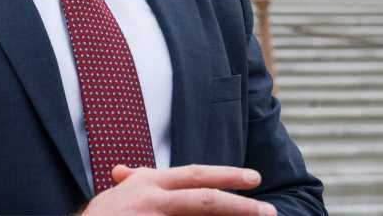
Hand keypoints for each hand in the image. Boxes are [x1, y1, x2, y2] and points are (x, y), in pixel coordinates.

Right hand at [77, 164, 275, 215]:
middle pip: (206, 199)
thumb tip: (129, 171)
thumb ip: (130, 184)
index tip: (252, 179)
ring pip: (202, 215)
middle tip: (269, 210)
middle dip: (241, 204)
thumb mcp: (113, 197)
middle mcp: (152, 199)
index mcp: (147, 184)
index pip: (194, 175)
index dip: (226, 175)